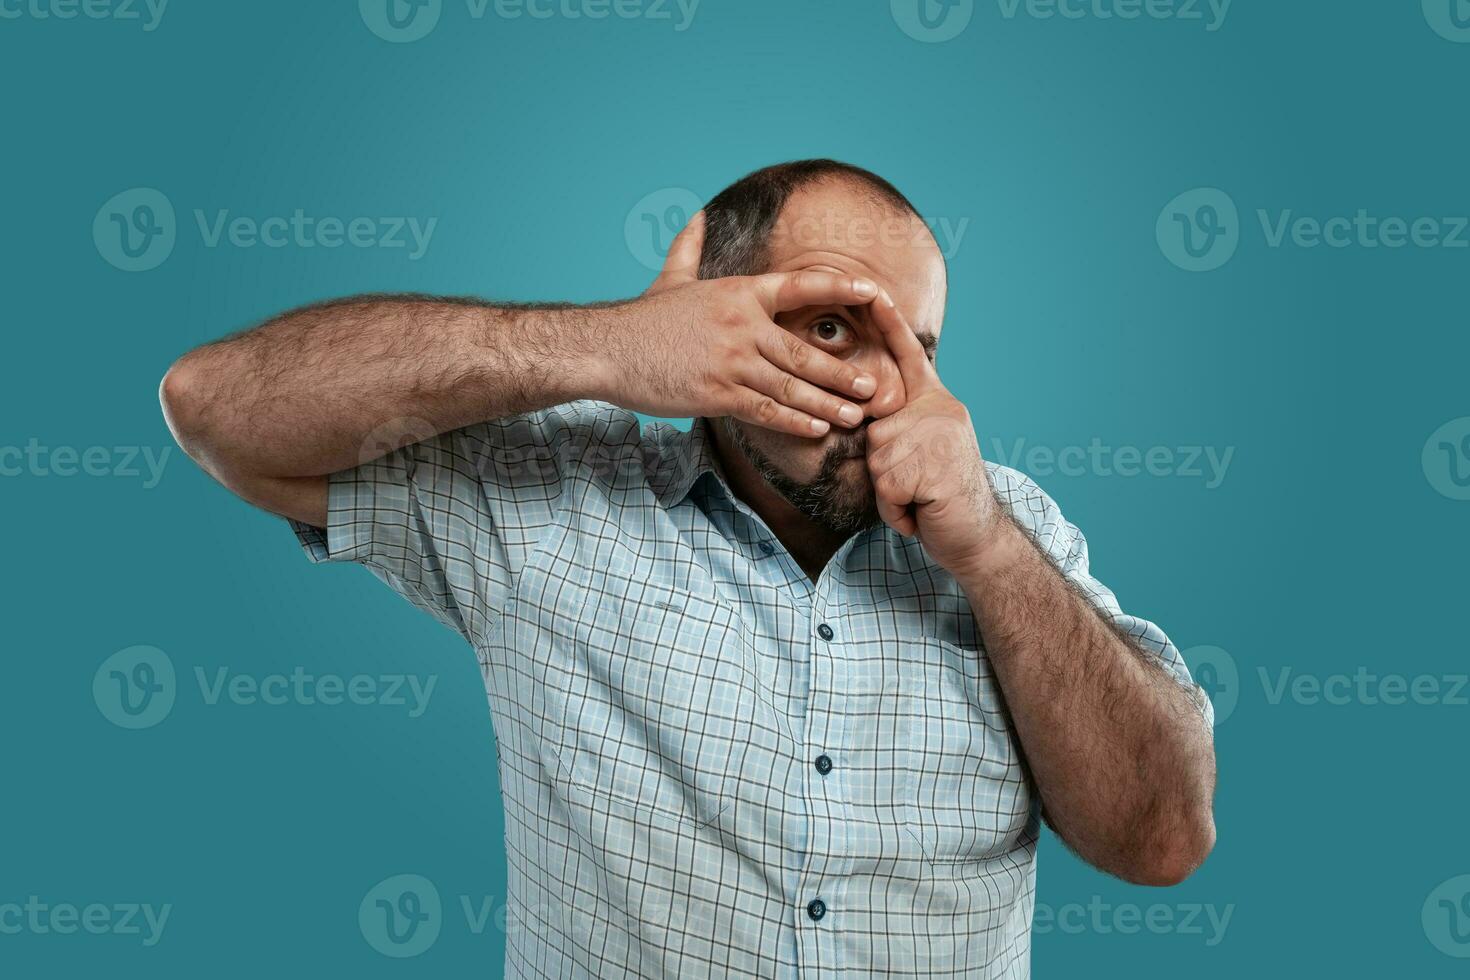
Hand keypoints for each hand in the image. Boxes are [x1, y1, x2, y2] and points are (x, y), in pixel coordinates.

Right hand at [599, 211, 879, 437]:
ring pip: (791, 388)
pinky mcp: (716, 393)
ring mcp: (731, 361)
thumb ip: (690, 247)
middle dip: (843, 373)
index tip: (874, 293)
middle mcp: (742, 325)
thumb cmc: (643, 318)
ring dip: (827, 404)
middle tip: (875, 387)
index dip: (840, 288)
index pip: (800, 286)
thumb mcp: (672, 277)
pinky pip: (765, 411)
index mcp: (739, 294)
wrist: (607, 348)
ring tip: (855, 415)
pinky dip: (793, 422)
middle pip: (804, 353)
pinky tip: (817, 430)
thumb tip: (698, 216)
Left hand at [864, 290, 1008, 574]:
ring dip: (890, 493)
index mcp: (938, 404)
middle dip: (884, 469)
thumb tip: (872, 416)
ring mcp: (938, 439)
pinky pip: (885, 488)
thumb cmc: (942, 497)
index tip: (873, 291)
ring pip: (878, 461)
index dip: (890, 324)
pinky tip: (921, 512)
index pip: (911, 358)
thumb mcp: (926, 450)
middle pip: (874, 429)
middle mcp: (941, 413)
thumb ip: (906, 424)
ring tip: (920, 499)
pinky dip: (896, 511)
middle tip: (917, 487)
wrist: (978, 537)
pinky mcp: (930, 470)